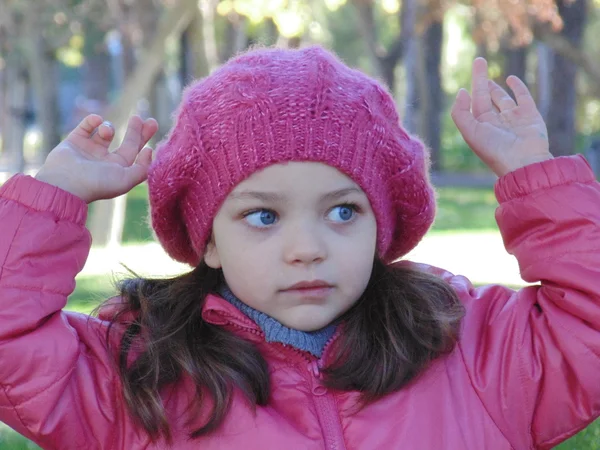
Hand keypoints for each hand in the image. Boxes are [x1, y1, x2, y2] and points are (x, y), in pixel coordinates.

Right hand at [35, 114, 157, 202]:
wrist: (64, 183)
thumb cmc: (97, 183)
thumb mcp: (126, 180)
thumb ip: (142, 169)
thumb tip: (149, 151)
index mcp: (117, 170)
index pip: (134, 151)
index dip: (143, 138)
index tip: (151, 124)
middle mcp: (104, 161)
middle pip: (125, 142)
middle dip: (135, 129)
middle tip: (140, 117)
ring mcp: (89, 150)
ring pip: (105, 132)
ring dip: (108, 128)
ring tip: (106, 132)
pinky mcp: (73, 142)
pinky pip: (85, 126)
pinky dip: (92, 120)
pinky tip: (97, 120)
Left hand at [450, 57, 552, 176]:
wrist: (523, 161)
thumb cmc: (494, 149)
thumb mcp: (470, 132)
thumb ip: (460, 113)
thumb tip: (461, 91)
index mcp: (482, 127)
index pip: (475, 103)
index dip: (472, 89)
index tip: (466, 78)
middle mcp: (497, 123)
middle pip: (486, 97)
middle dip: (481, 81)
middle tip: (479, 61)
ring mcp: (514, 118)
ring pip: (502, 99)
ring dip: (494, 87)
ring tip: (486, 77)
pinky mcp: (530, 115)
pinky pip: (522, 98)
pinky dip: (517, 87)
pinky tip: (510, 79)